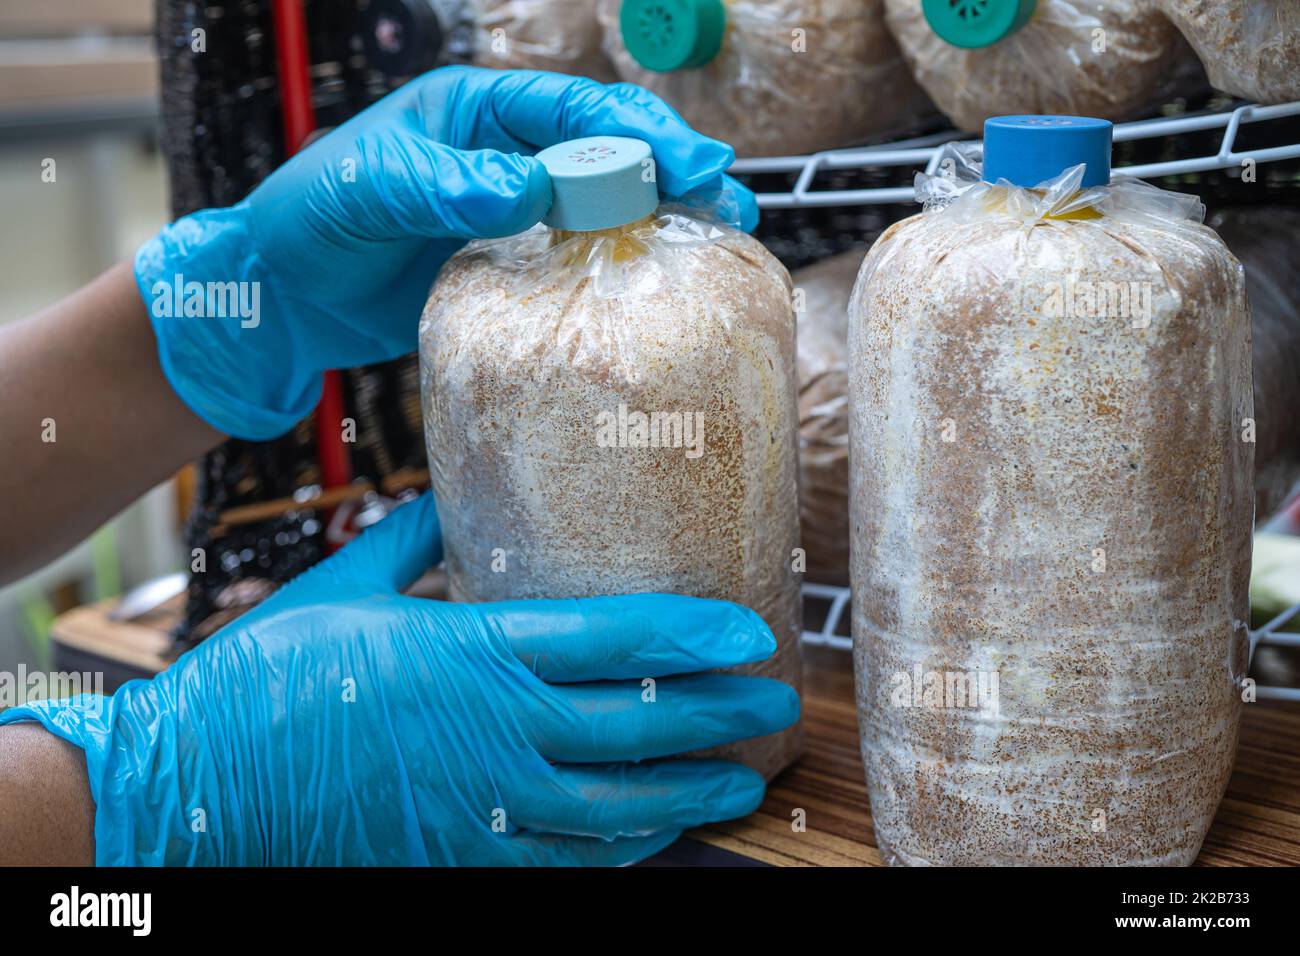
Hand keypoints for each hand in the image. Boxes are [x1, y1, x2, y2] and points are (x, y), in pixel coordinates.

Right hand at [0, 494, 797, 864]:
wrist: (196, 786)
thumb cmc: (268, 677)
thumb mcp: (344, 588)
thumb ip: (411, 543)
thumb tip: (445, 501)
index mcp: (474, 651)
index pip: (615, 640)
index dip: (692, 636)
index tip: (748, 632)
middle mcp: (497, 730)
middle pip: (638, 724)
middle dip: (718, 715)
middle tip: (777, 707)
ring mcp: (484, 804)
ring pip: (619, 804)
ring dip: (691, 794)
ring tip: (743, 783)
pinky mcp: (462, 857)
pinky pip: (566, 860)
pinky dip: (622, 849)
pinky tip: (658, 838)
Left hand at [135, 66, 757, 439]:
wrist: (283, 298)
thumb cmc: (309, 222)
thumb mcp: (368, 189)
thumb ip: (443, 185)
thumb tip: (525, 190)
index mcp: (476, 113)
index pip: (574, 110)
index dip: (640, 133)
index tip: (693, 163)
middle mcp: (505, 157)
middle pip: (607, 154)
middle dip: (673, 173)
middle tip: (732, 204)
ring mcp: (513, 214)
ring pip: (604, 209)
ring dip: (660, 223)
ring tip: (720, 244)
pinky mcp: (511, 267)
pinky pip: (576, 263)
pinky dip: (618, 271)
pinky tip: (656, 288)